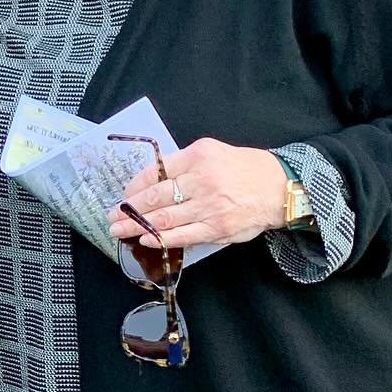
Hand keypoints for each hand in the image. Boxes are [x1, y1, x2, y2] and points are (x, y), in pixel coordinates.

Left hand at [109, 139, 287, 251]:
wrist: (280, 187)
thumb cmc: (244, 169)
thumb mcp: (213, 153)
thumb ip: (184, 166)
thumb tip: (152, 183)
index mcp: (198, 156)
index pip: (157, 172)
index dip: (135, 186)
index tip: (124, 195)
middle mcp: (202, 179)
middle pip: (156, 196)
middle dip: (129, 209)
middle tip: (111, 216)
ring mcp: (209, 206)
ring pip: (165, 218)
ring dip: (137, 225)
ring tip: (119, 230)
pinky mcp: (217, 228)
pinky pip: (183, 235)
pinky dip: (161, 238)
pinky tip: (146, 238)